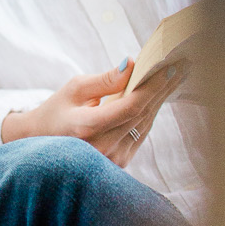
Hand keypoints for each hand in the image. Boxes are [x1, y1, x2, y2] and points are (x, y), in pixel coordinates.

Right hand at [1, 59, 180, 166]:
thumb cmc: (56, 112)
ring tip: (178, 74)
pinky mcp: (120, 161)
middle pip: (142, 114)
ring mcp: (112, 158)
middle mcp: (102, 148)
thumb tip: (131, 65)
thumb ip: (105, 80)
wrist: (42, 144)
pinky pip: (141, 131)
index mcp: (87, 128)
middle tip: (182, 64)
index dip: (152, 87)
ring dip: (162, 99)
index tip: (170, 67)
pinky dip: (152, 111)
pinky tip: (163, 94)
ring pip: (145, 123)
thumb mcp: (74, 89)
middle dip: (163, 88)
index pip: (130, 107)